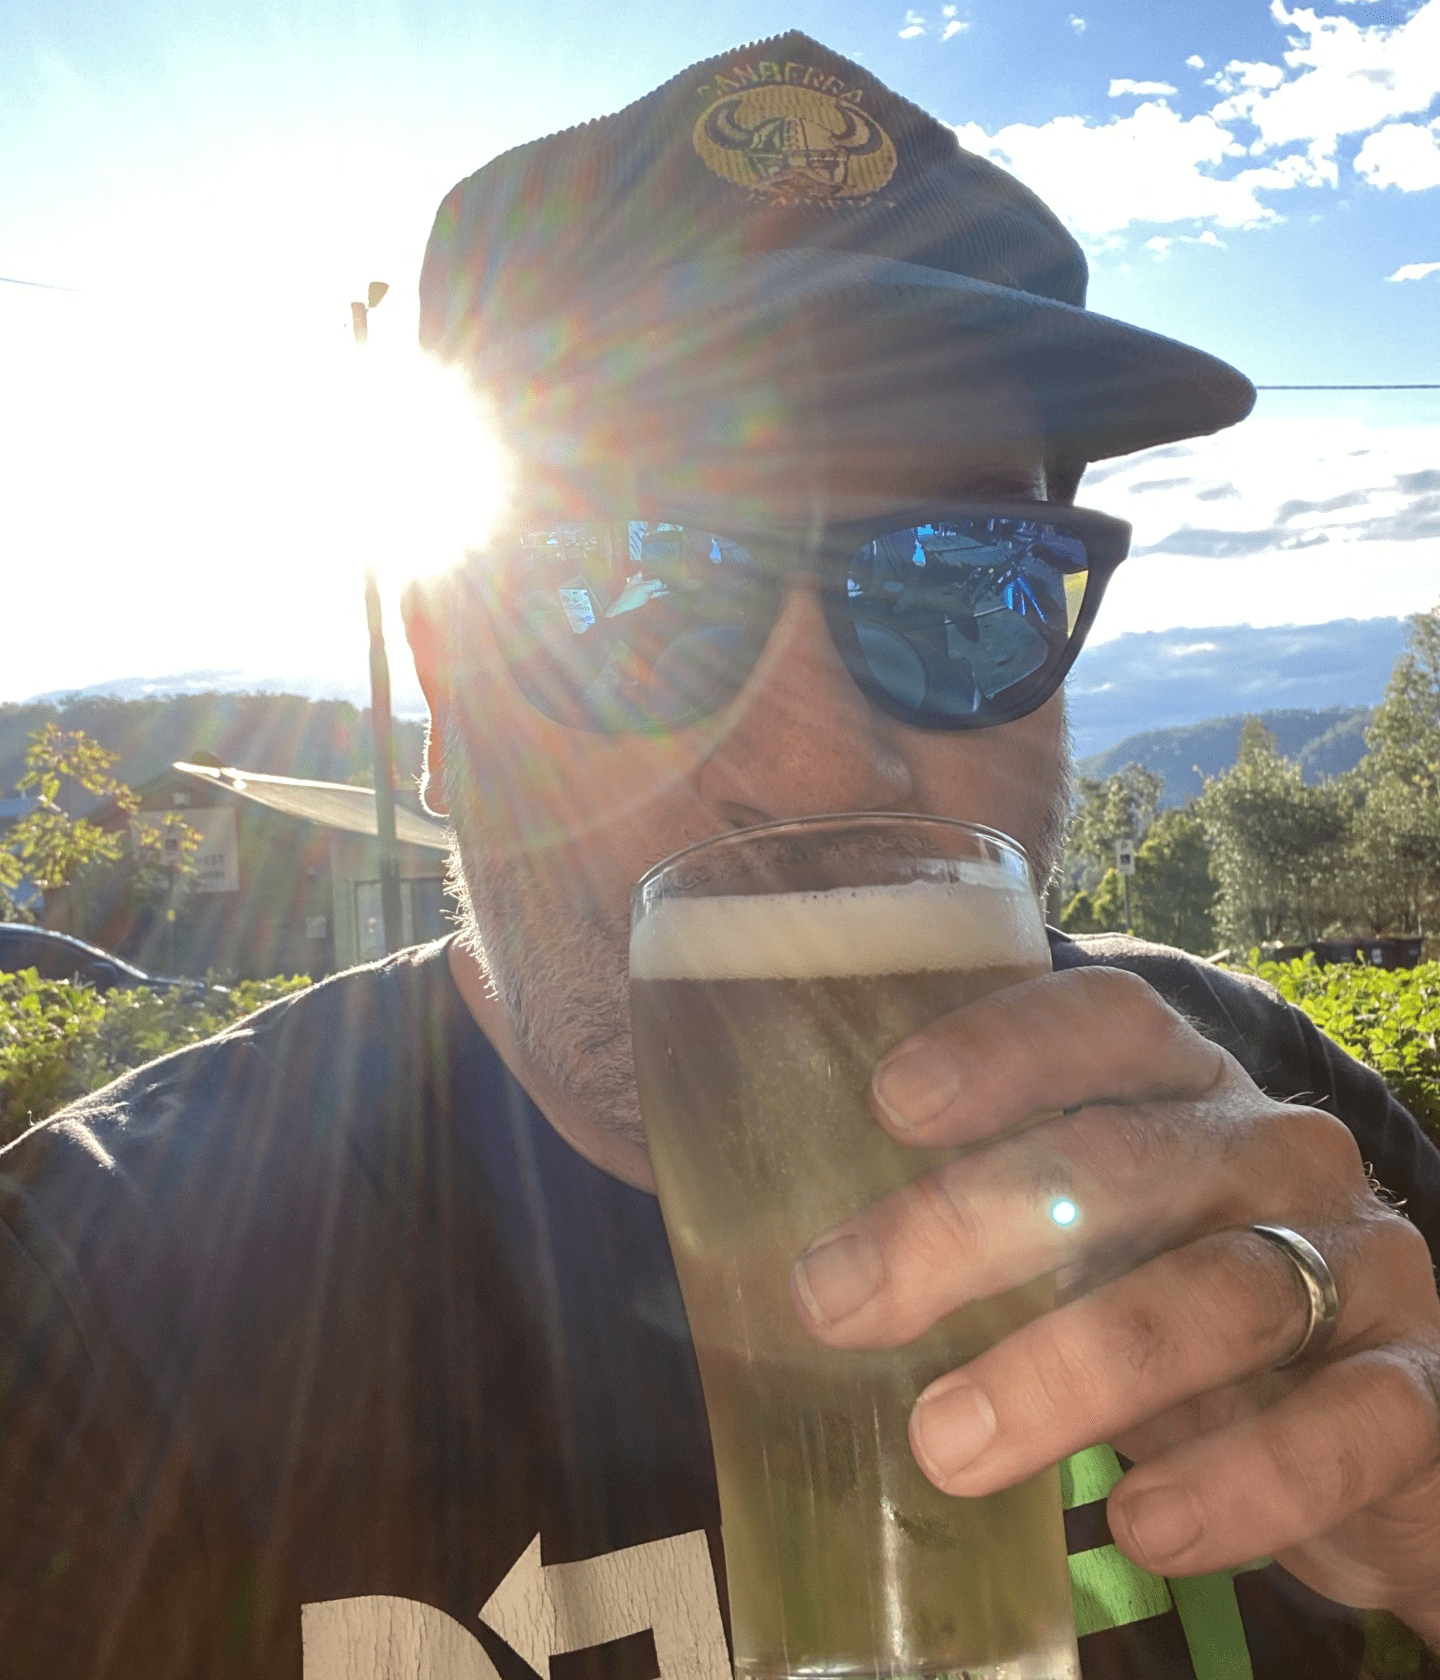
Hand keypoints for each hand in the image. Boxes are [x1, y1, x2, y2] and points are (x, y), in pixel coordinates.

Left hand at [788, 966, 1439, 1638]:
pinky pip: (1339, 1430)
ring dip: (1070, 1371)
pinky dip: (1236, 1484)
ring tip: (947, 1446)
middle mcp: (1276, 1150)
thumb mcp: (1088, 1242)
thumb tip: (809, 1274)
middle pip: (1126, 1160)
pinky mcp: (1410, 1391)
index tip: (888, 1103)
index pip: (1104, 1021)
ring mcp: (1358, 1262)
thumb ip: (989, 1227)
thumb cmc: (1173, 1303)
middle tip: (837, 1304)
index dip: (1000, 1049)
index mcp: (1183, 1087)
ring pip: (1219, 1293)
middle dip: (970, 1227)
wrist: (1364, 1424)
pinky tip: (1142, 1531)